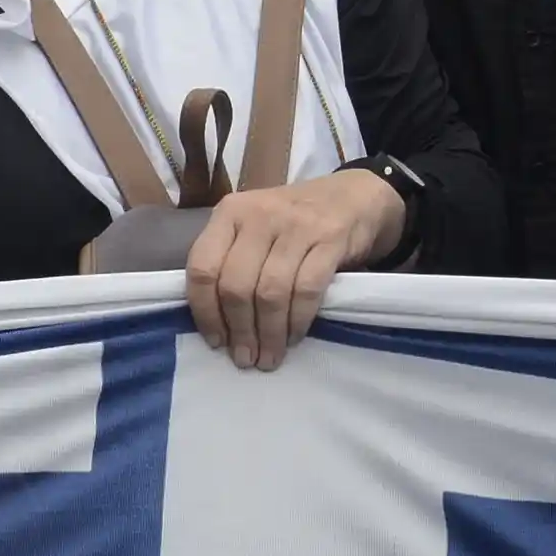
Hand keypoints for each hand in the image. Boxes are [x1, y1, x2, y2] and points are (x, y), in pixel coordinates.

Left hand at [184, 168, 409, 371]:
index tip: (216, 342)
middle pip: (236, 285)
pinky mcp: (330, 238)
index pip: (202, 268)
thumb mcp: (253, 227)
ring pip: (270, 292)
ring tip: (269, 357)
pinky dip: (298, 321)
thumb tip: (216, 322)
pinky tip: (294, 337)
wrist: (353, 196)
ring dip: (269, 334)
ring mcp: (295, 224)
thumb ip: (231, 260)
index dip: (205, 312)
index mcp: (230, 212)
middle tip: (246, 358)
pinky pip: (306, 290)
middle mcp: (258, 214)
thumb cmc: (293, 221)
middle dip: (240, 331)